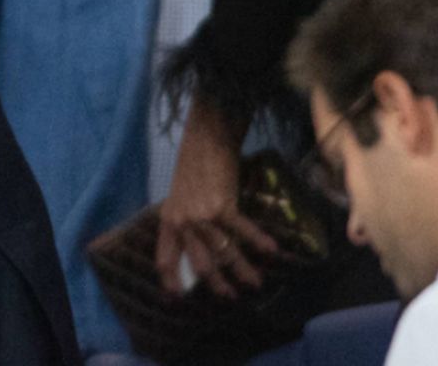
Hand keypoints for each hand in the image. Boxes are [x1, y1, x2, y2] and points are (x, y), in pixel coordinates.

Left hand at [155, 102, 278, 297]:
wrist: (204, 140)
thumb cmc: (192, 167)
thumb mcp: (179, 197)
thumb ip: (185, 221)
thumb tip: (200, 245)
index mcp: (169, 219)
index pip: (165, 256)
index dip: (171, 278)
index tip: (177, 297)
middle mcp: (183, 221)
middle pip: (200, 262)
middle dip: (216, 283)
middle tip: (229, 297)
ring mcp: (202, 215)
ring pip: (224, 252)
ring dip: (242, 271)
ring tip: (255, 284)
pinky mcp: (223, 206)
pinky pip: (243, 231)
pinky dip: (259, 242)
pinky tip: (272, 252)